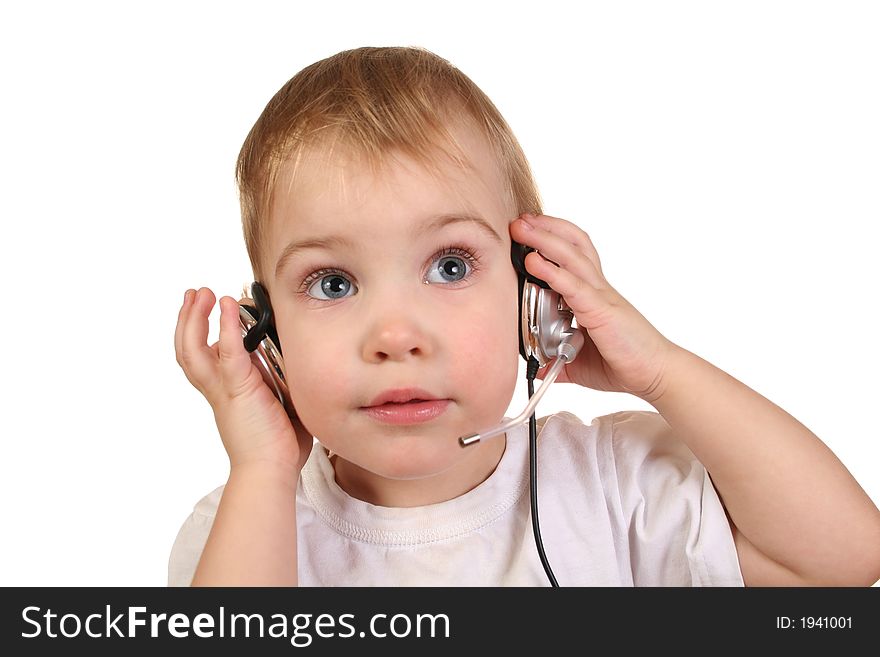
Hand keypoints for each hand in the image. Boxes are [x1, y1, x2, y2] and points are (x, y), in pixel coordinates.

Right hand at [175, 287, 312, 472]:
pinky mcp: (237, 390)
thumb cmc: (281, 447)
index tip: (213, 308)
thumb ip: (282, 383)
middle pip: (188, 349)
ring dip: (195, 318)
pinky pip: (227, 353)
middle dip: (189, 319)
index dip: (205, 331)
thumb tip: (297, 364)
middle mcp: (218, 389)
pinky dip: (225, 327)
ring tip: (201, 294)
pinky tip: (229, 306)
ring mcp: (223, 390)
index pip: (208, 356)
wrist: (271, 472)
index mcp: (228, 392)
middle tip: (195, 294)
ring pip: (192, 350)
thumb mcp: (282, 404)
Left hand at [510, 214, 676, 403]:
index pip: (572, 255)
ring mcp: (600, 296)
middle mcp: (597, 289)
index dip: (551, 238)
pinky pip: (574, 286)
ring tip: (521, 227)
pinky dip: (552, 272)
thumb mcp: (579, 362)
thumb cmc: (623, 363)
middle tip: (519, 220)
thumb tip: (535, 365)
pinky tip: (533, 262)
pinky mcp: (601, 310)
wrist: (655, 374)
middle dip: (544, 228)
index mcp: (593, 295)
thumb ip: (555, 359)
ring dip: (544, 239)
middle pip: (571, 245)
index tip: (528, 230)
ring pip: (571, 256)